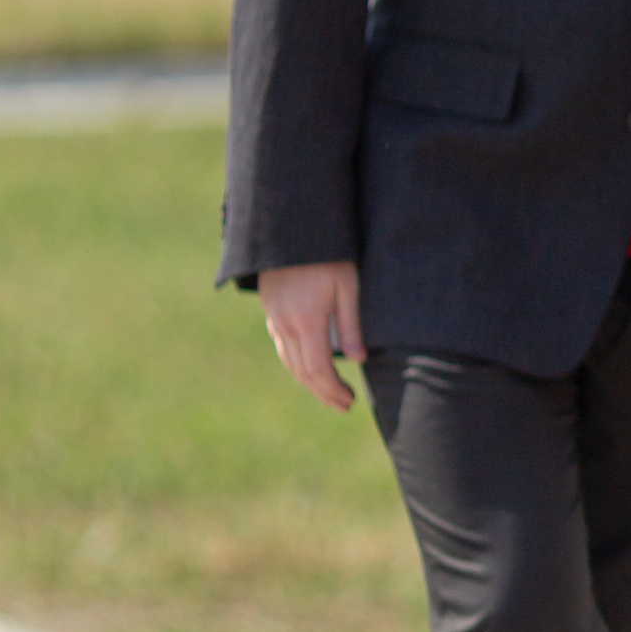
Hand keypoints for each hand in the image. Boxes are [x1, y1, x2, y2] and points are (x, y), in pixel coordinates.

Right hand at [259, 260, 363, 412]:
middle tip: (344, 405)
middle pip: (302, 372)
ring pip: (289, 362)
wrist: (290, 227)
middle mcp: (285, 324)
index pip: (318, 369)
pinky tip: (310, 368)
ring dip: (309, 382)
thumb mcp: (347, 284)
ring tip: (330, 393)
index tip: (350, 400)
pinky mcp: (271, 310)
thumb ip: (351, 324)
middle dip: (323, 392)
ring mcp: (274, 318)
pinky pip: (282, 347)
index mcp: (307, 320)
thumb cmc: (328, 252)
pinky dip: (296, 364)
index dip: (333, 390)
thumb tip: (359, 359)